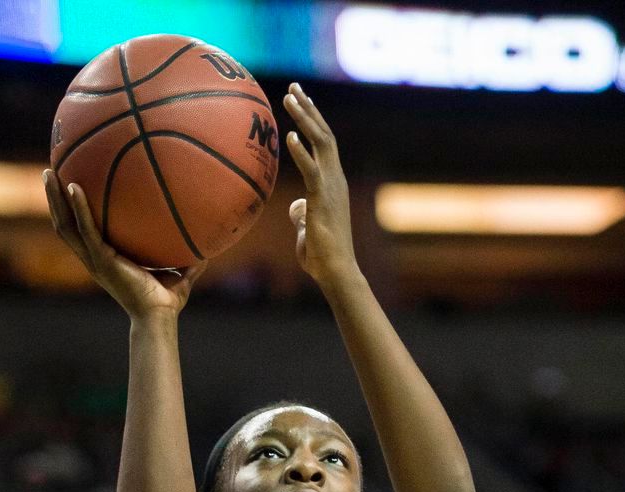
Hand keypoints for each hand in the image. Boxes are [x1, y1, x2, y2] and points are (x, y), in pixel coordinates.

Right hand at [42, 170, 208, 319]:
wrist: (159, 317)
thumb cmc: (165, 301)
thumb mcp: (178, 274)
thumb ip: (188, 260)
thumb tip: (209, 248)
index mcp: (103, 259)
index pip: (80, 232)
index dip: (71, 212)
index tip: (68, 188)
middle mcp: (92, 258)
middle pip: (64, 224)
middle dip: (54, 199)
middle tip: (48, 172)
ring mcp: (94, 259)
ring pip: (65, 225)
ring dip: (55, 199)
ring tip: (49, 173)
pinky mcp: (101, 260)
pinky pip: (86, 229)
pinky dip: (78, 208)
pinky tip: (75, 186)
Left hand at [282, 83, 358, 285]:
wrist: (335, 271)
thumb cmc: (322, 254)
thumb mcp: (307, 228)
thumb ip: (302, 213)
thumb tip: (295, 205)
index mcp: (332, 182)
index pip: (324, 143)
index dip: (313, 119)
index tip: (301, 99)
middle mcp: (335, 178)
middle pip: (324, 134)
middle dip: (308, 108)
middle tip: (294, 87)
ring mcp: (331, 187)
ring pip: (321, 143)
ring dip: (305, 119)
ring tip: (289, 98)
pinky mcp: (323, 199)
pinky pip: (312, 170)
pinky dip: (301, 152)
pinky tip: (289, 136)